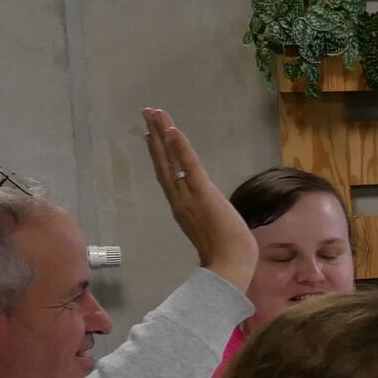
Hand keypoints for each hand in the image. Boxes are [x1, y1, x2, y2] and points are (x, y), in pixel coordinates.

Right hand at [142, 108, 255, 287]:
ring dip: (163, 134)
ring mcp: (189, 196)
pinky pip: (189, 167)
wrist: (230, 265)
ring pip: (172, 160)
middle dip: (156, 135)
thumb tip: (209, 207)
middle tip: (147, 112)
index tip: (151, 134)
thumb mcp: (211, 227)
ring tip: (155, 112)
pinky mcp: (203, 194)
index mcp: (182, 206)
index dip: (158, 153)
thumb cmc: (226, 252)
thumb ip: (205, 214)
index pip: (168, 174)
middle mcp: (179, 199)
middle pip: (164, 162)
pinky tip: (173, 130)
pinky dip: (180, 148)